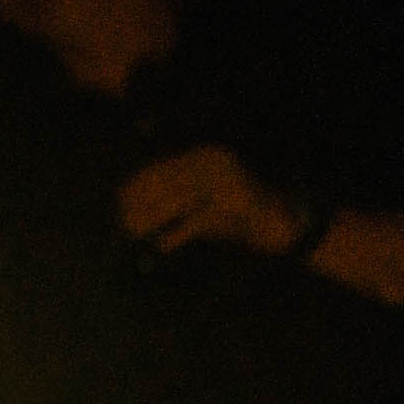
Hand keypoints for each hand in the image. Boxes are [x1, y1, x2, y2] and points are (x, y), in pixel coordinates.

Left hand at [117, 145, 299, 255]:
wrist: (285, 222)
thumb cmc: (237, 217)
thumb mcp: (200, 204)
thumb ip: (173, 201)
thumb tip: (134, 209)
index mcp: (204, 156)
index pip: (162, 168)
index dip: (137, 186)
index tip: (118, 204)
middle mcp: (215, 162)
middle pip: (166, 182)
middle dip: (142, 204)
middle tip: (124, 224)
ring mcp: (226, 180)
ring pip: (179, 200)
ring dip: (153, 219)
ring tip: (134, 233)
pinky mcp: (235, 203)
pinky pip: (197, 220)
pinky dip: (177, 235)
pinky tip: (162, 246)